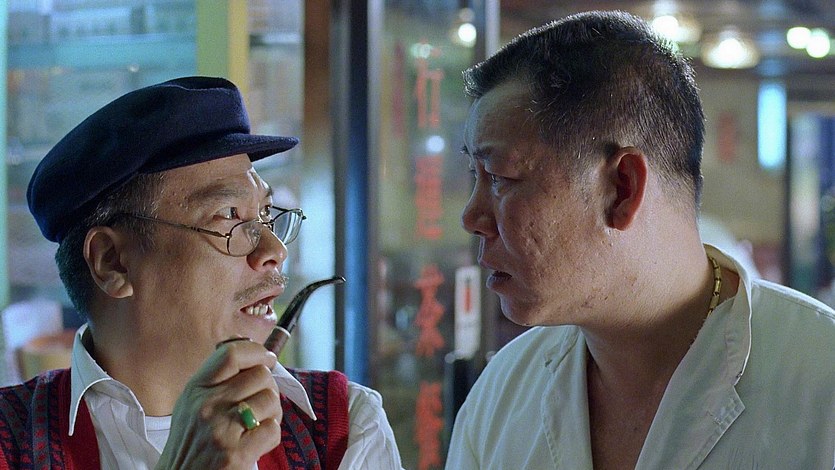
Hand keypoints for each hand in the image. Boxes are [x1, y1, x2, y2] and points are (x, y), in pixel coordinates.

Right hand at [155, 339, 282, 469]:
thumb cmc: (193, 441)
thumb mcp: (194, 403)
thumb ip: (219, 376)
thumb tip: (250, 346)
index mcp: (197, 389)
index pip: (231, 354)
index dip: (257, 351)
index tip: (267, 358)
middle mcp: (208, 405)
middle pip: (260, 375)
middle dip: (268, 387)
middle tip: (260, 403)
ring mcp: (222, 429)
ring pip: (270, 399)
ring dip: (272, 412)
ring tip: (258, 423)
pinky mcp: (237, 453)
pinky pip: (273, 429)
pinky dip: (270, 435)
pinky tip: (256, 441)